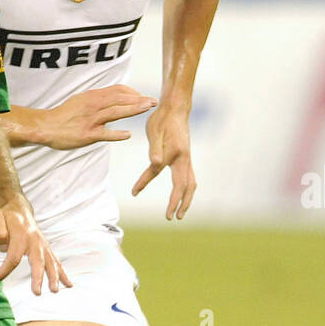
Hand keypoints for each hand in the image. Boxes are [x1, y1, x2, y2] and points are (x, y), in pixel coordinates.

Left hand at [0, 196, 71, 295]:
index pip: (13, 256)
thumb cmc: (3, 215)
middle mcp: (34, 240)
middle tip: (37, 292)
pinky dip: (62, 272)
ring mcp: (42, 244)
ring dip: (54, 277)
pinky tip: (68, 284)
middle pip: (38, 261)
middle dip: (38, 277)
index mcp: (20, 234)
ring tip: (55, 290)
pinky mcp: (45, 247)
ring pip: (50, 261)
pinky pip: (55, 261)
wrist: (16, 206)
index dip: (4, 270)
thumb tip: (5, 247)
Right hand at [43, 85, 155, 149]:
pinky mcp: (87, 135)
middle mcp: (93, 105)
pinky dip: (117, 134)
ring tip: (147, 108)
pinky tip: (128, 134)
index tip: (142, 96)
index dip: (132, 92)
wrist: (46, 126)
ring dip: (133, 109)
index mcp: (93, 96)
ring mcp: (91, 120)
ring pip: (116, 112)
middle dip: (138, 99)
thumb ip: (98, 99)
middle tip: (153, 101)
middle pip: (120, 98)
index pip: (117, 90)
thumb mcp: (81, 101)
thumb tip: (114, 97)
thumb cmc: (64, 115)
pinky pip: (105, 134)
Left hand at [131, 103, 195, 219]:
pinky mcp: (186, 158)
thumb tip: (154, 164)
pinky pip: (189, 179)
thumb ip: (154, 148)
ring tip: (179, 213)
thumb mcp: (154, 131)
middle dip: (179, 203)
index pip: (156, 172)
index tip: (133, 192)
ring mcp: (187, 159)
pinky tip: (181, 195)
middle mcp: (184, 158)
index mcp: (175, 153)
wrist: (176, 108)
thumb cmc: (162, 119)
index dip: (144, 182)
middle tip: (171, 218)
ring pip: (191, 184)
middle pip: (185, 186)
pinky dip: (187, 190)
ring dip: (186, 200)